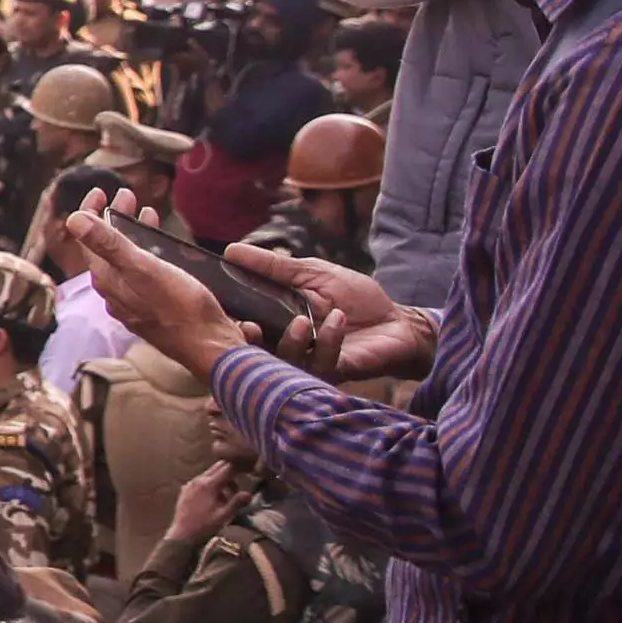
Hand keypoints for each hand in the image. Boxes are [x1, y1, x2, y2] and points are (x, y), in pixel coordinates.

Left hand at [59, 199, 248, 375]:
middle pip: (107, 249)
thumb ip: (109, 245)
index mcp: (108, 281)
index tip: (101, 190)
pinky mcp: (156, 309)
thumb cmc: (181, 307)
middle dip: (115, 219)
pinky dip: (149, 253)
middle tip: (128, 196)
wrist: (211, 346)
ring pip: (127, 261)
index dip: (91, 211)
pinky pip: (144, 274)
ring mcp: (135, 303)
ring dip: (134, 234)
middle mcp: (116, 293)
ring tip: (147, 214)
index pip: (88, 240)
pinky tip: (165, 250)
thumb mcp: (144, 268)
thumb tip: (73, 220)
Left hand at [167, 460, 242, 547]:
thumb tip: (249, 493)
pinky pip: (202, 480)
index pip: (228, 468)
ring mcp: (190, 484)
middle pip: (219, 466)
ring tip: (228, 497)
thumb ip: (237, 503)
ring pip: (210, 473)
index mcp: (208, 485)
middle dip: (232, 472)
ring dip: (222, 480)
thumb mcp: (224, 517)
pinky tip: (215, 499)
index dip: (241, 467)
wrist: (182, 535)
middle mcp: (198, 480)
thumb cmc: (204, 527)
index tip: (250, 469)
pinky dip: (212, 484)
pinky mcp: (186, 489)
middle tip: (241, 483)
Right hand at [229, 242, 430, 379]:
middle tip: (251, 327)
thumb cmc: (356, 298)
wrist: (398, 323)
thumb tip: (232, 249)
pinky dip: (327, 340)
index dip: (228, 323)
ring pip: (283, 362)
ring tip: (303, 320)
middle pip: (252, 352)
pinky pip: (319, 364)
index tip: (223, 312)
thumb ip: (274, 266)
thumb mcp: (312, 273)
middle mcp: (285, 346)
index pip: (241, 326)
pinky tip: (338, 320)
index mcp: (275, 322)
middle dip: (248, 342)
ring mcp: (308, 363)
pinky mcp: (333, 373)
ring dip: (292, 340)